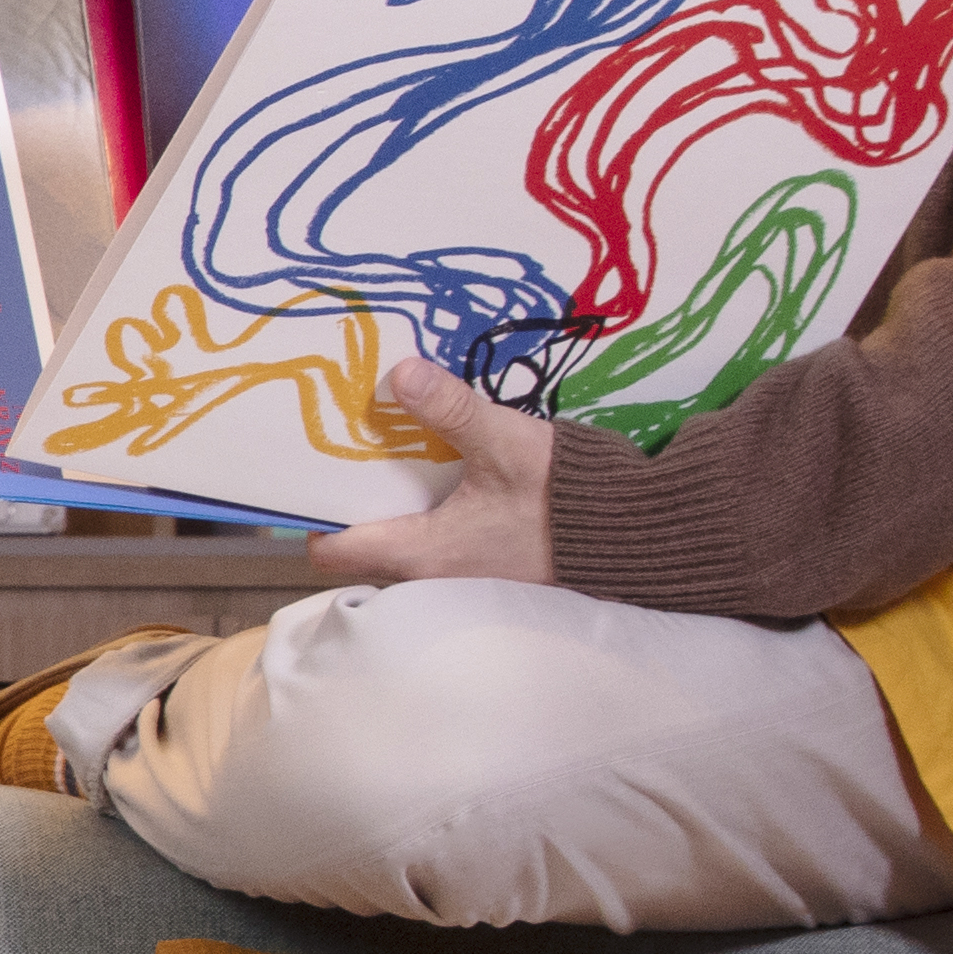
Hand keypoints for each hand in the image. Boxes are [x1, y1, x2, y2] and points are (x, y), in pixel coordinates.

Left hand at [306, 330, 572, 587]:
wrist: (638, 537)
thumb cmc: (566, 499)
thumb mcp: (505, 443)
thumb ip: (451, 409)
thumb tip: (401, 373)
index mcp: (422, 555)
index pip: (333, 553)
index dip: (314, 519)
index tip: (314, 477)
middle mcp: (434, 579)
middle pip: (365, 550)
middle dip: (355, 507)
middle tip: (354, 458)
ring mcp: (466, 581)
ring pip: (405, 550)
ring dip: (397, 512)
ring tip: (396, 462)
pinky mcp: (495, 571)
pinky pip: (442, 549)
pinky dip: (432, 519)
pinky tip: (446, 479)